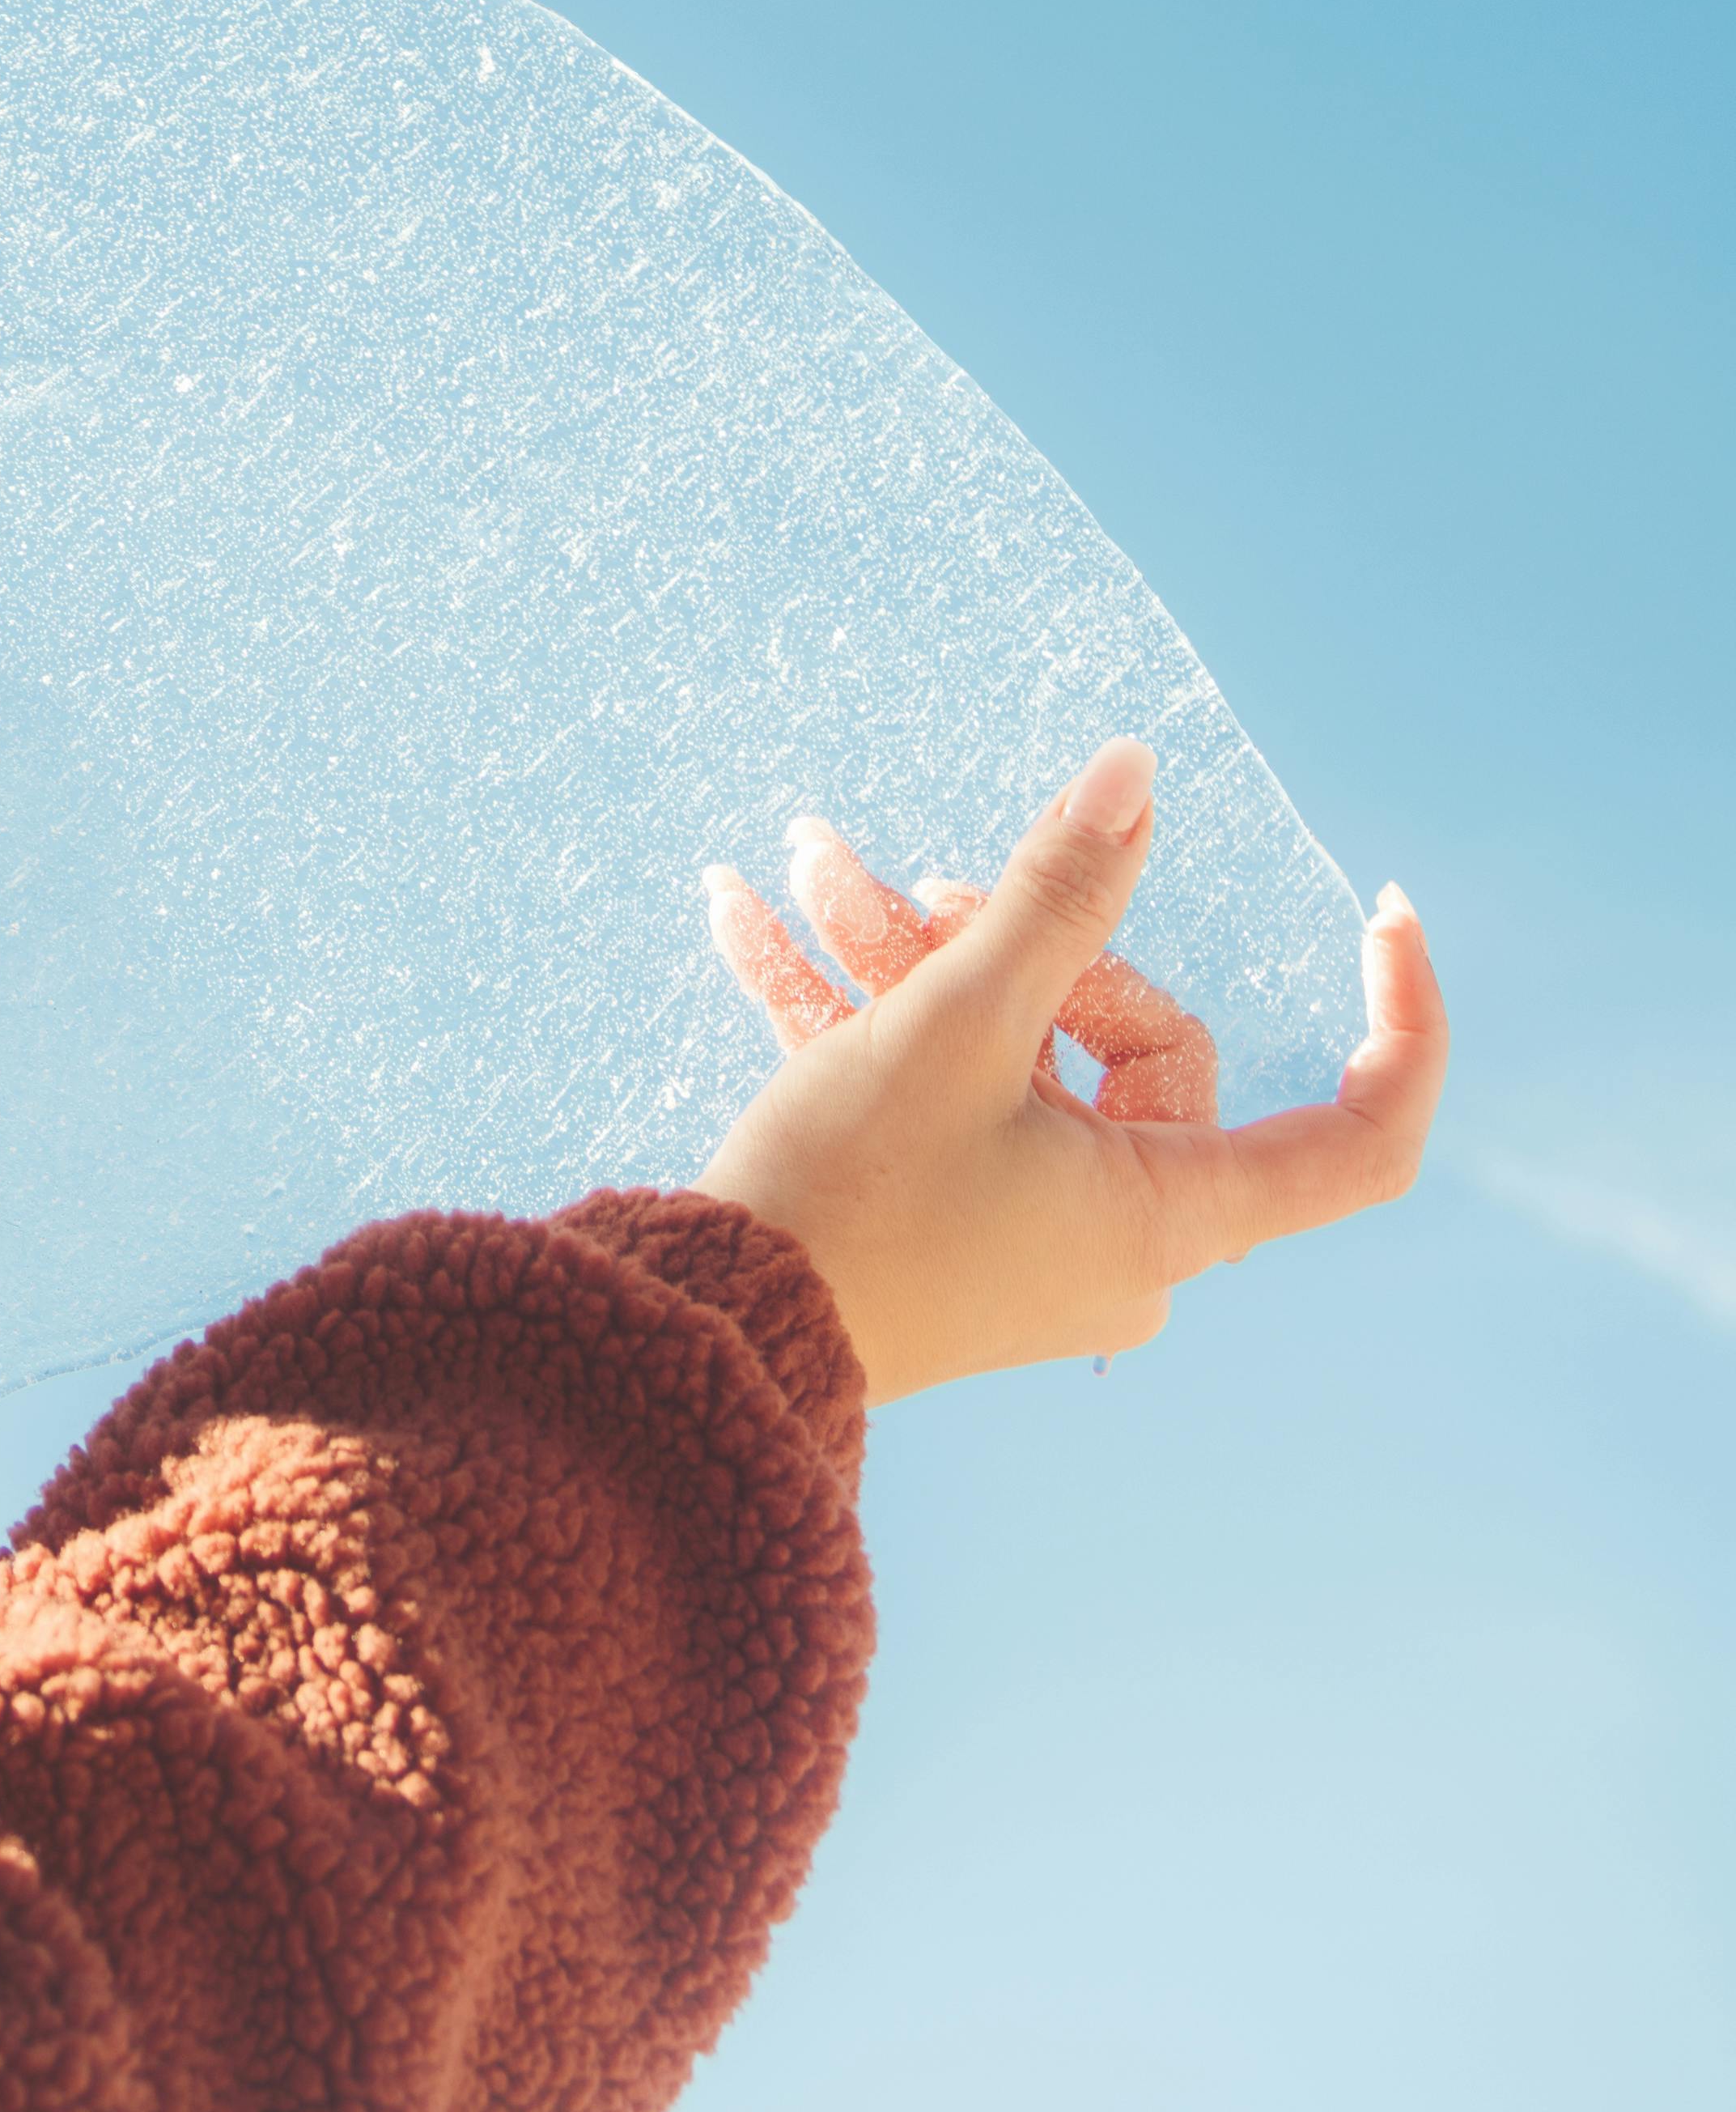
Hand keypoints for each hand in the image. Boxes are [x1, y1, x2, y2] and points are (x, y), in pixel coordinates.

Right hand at [695, 739, 1445, 1401]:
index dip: (1402, 1020)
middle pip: (1135, 1045)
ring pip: (1013, 1053)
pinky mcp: (950, 1225)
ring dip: (908, 954)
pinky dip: (865, 1013)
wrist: (708, 1338)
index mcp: (1168, 1209)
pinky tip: (753, 919)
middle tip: (924, 890)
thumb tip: (1135, 773)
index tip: (1385, 910)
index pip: (1362, 1133)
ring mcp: (1032, 1231)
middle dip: (1017, 939)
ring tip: (805, 861)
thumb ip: (1056, 892)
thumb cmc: (851, 1199)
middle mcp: (1121, 1235)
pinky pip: (942, 1096)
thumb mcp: (958, 1024)